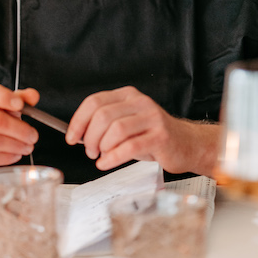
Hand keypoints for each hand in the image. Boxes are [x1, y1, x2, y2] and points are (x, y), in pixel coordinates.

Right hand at [0, 78, 39, 186]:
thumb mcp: (0, 106)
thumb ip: (18, 98)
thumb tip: (32, 96)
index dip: (3, 96)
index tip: (20, 105)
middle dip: (20, 129)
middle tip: (33, 135)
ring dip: (17, 145)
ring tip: (28, 146)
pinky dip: (7, 157)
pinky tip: (16, 155)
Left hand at [65, 86, 219, 175]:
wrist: (186, 144)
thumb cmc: (153, 136)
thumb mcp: (128, 123)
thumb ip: (105, 124)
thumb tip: (78, 134)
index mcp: (128, 95)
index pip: (94, 101)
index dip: (78, 121)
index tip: (71, 137)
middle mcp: (140, 102)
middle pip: (103, 115)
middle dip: (90, 137)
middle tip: (89, 151)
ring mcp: (152, 118)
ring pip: (115, 130)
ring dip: (102, 147)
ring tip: (101, 156)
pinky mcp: (160, 136)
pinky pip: (130, 147)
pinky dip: (113, 157)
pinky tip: (107, 162)